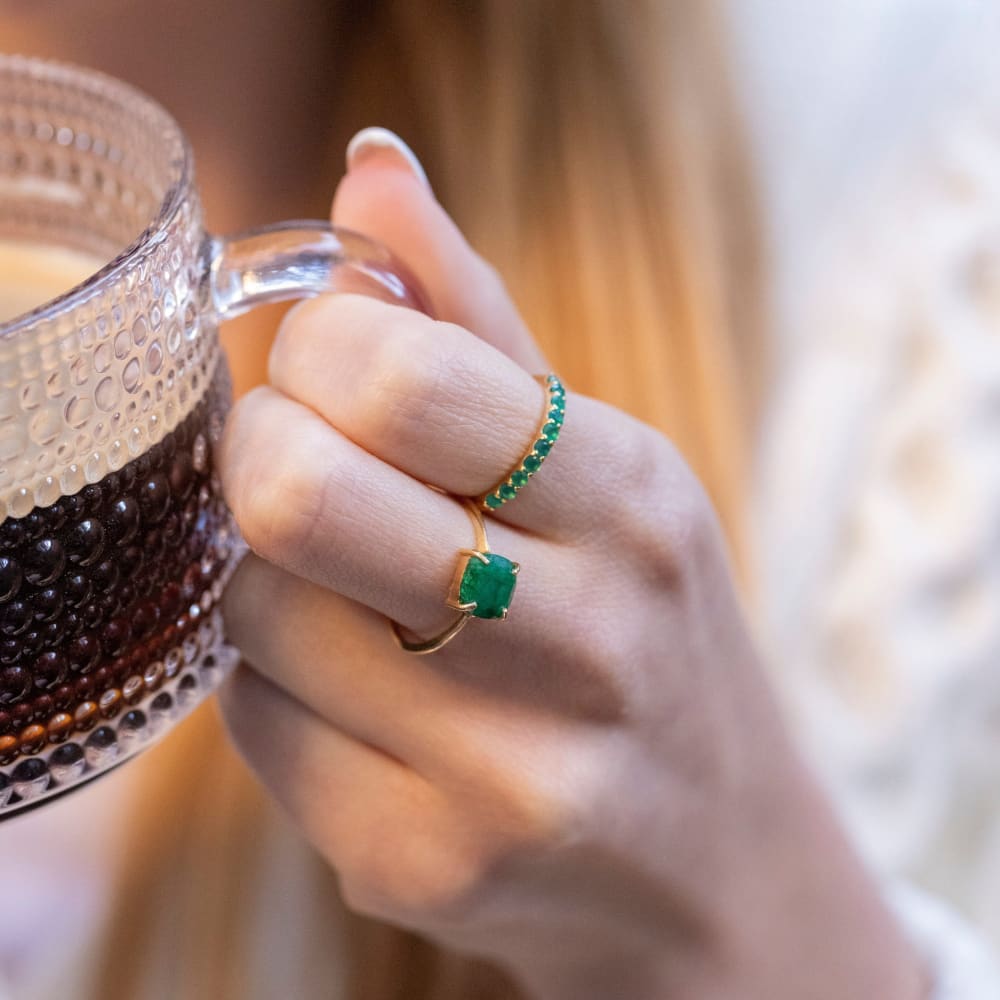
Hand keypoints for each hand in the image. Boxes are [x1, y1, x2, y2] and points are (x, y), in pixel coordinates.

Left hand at [216, 135, 925, 999]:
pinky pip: (257, 727)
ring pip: (257, 614)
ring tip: (355, 600)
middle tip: (305, 466)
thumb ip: (475, 319)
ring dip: (272, 584)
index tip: (330, 374)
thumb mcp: (606, 469)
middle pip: (299, 491)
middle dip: (266, 456)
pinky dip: (279, 691)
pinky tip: (360, 698)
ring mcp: (508, 773)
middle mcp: (586, 639)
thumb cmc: (647, 635)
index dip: (316, 353)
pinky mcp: (428, 868)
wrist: (713, 862)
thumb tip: (368, 171)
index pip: (396, 374)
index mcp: (633, 501)